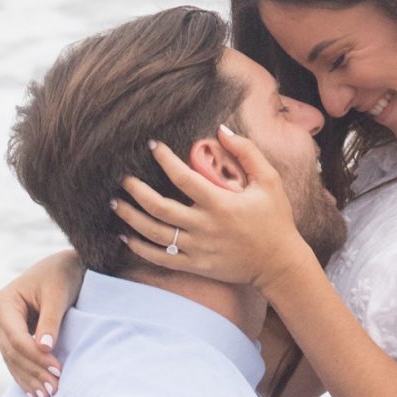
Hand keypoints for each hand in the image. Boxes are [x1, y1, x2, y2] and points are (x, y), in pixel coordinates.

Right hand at [0, 250, 79, 396]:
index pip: (16, 339)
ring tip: (47, 395)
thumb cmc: (61, 275)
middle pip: (13, 352)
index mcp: (2, 303)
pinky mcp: (10, 337)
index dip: (36, 357)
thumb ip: (50, 321)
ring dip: (30, 379)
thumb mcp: (58, 294)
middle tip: (54, 390)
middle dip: (33, 372)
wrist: (62, 268)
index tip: (57, 370)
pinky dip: (27, 375)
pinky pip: (16, 360)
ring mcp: (0, 329)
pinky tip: (36, 392)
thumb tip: (44, 348)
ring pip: (12, 360)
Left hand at [115, 130, 305, 293]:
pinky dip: (140, 248)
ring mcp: (198, 249)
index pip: (183, 177)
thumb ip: (247, 152)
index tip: (152, 146)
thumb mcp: (269, 181)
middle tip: (123, 179)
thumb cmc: (275, 219)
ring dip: (131, 218)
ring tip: (117, 204)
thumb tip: (221, 130)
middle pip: (159, 208)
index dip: (164, 159)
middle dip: (137, 191)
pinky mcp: (195, 266)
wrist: (279, 264)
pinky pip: (160, 258)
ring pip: (155, 234)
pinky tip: (127, 236)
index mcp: (220, 203)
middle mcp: (205, 227)